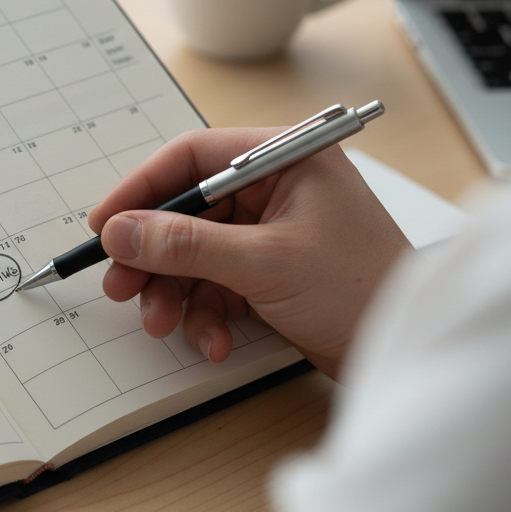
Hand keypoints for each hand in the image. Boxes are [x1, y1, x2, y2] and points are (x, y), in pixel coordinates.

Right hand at [88, 128, 410, 377]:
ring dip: (174, 292)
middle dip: (153, 254)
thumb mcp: (262, 263)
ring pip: (197, 252)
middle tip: (121, 285)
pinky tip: (210, 340)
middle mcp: (278, 188)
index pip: (193, 158)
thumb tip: (120, 232)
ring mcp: (275, 232)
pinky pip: (218, 283)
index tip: (105, 225)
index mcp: (285, 160)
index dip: (141, 190)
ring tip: (162, 323)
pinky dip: (205, 312)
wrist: (405, 353)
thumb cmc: (360, 291)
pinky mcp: (273, 271)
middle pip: (188, 210)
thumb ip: (185, 244)